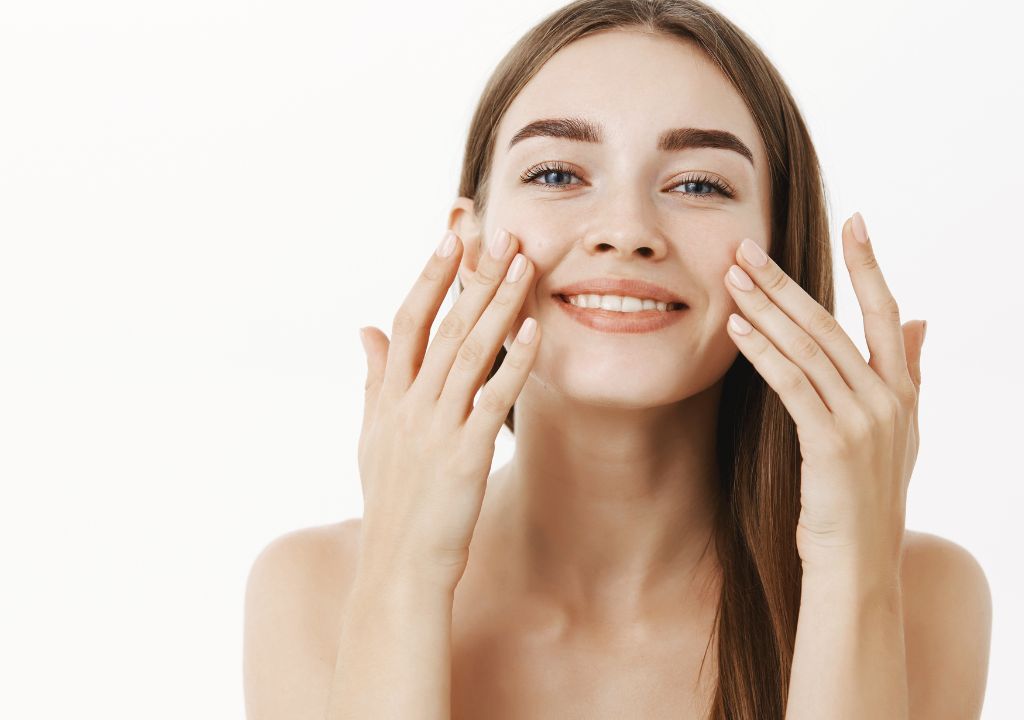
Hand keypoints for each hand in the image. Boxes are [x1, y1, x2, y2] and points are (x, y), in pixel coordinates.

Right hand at [355, 227, 538, 590]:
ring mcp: (436, 428)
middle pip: (442, 326)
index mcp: (389, 396)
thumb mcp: (372, 434)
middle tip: (499, 232)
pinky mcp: (465, 455)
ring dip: (498, 305)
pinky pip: (494, 400)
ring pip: (469, 353)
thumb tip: (364, 328)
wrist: (397, 566)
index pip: (409, 320)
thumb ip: (374, 377)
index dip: (430, 275)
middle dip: (472, 276)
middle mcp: (410, 404)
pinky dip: (514, 363)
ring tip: (523, 264)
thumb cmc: (391, 500)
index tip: (452, 235)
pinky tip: (535, 330)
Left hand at [722, 212, 925, 573]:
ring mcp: (864, 421)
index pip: (886, 312)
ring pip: (808, 348)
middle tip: (748, 247)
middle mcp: (888, 399)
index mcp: (903, 391)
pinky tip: (737, 329)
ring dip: (765, 309)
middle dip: (786, 282)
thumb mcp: (897, 433)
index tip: (857, 220)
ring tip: (733, 278)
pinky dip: (763, 352)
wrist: (860, 565)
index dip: (871, 265)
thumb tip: (918, 320)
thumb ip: (906, 372)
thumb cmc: (865, 499)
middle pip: (832, 323)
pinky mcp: (832, 444)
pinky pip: (792, 385)